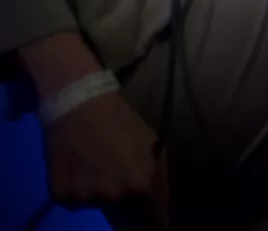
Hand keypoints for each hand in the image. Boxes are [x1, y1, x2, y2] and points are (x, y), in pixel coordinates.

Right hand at [42, 90, 168, 224]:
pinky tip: (75, 165)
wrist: (81, 106)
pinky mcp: (60, 192)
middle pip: (117, 201)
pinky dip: (71, 186)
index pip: (145, 205)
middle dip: (117, 187)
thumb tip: (163, 205)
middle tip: (110, 164)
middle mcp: (112, 195)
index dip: (141, 194)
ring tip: (91, 162)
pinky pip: (69, 197)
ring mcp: (85, 195)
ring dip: (93, 187)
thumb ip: (160, 174)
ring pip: (92, 200)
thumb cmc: (121, 121)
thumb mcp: (152, 142)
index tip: (137, 187)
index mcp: (138, 184)